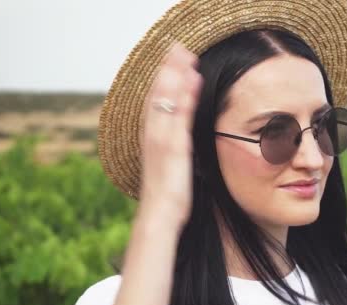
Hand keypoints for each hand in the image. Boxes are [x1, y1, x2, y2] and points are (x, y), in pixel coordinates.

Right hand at [138, 41, 202, 226]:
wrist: (159, 217)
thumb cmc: (167, 195)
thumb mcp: (170, 167)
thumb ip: (174, 149)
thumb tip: (182, 141)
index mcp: (152, 138)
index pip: (155, 101)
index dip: (163, 79)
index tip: (172, 60)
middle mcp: (153, 135)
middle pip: (158, 94)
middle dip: (168, 68)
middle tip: (178, 46)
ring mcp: (162, 140)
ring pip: (165, 100)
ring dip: (175, 74)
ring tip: (185, 53)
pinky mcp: (174, 148)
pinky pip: (179, 117)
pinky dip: (185, 96)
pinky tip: (194, 79)